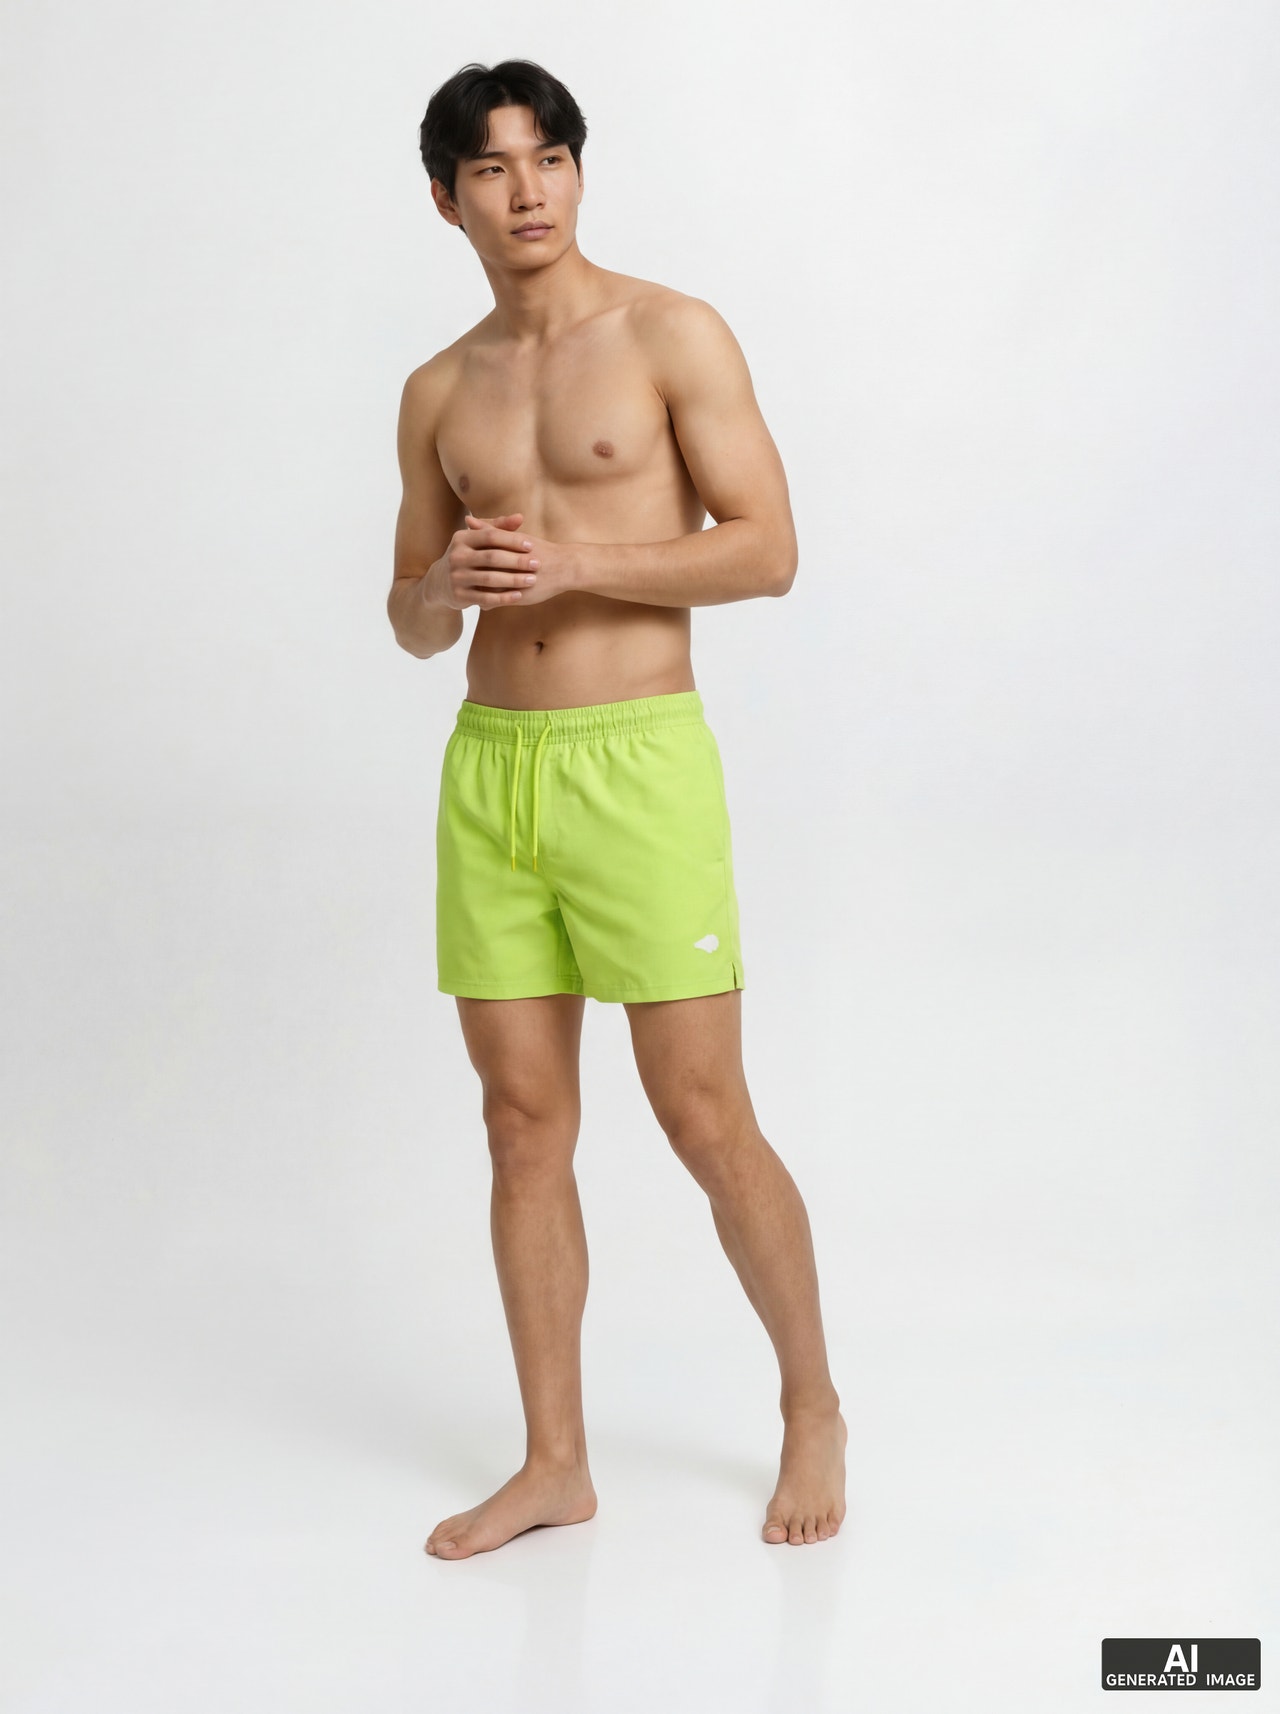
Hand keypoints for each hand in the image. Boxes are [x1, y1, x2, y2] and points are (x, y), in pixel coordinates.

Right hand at [422, 512, 538, 610]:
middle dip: (516, 561)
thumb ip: (498, 528)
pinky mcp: (459, 596)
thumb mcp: (476, 540)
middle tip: (537, 564)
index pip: (490, 536)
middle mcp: (456, 557)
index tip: (531, 546)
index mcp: (461, 539)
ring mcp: (456, 577)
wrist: (440, 582)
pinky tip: (519, 596)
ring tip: (532, 579)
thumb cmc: (468, 556)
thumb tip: (520, 517)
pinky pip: (485, 598)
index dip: (511, 540)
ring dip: (513, 580)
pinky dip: (503, 597)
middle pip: (491, 557)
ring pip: (489, 579)